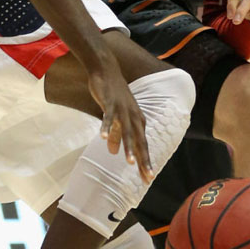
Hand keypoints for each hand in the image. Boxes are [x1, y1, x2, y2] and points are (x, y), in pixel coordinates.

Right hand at [87, 49, 152, 183]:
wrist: (106, 70)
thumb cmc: (113, 95)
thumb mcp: (116, 117)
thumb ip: (115, 135)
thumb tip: (113, 152)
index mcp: (137, 121)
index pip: (143, 146)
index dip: (146, 162)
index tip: (148, 178)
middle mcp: (133, 116)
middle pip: (140, 142)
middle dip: (144, 160)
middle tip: (147, 176)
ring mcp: (122, 109)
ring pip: (126, 131)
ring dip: (128, 146)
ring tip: (130, 162)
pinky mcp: (110, 102)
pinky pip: (107, 117)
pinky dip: (105, 127)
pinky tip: (101, 138)